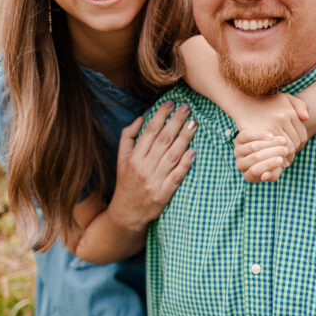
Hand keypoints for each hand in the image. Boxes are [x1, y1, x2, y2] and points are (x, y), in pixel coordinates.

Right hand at [105, 101, 196, 231]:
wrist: (127, 213)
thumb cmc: (126, 182)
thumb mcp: (121, 159)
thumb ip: (128, 137)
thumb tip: (141, 118)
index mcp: (134, 157)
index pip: (150, 131)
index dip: (161, 115)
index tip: (171, 103)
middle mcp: (144, 167)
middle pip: (163, 140)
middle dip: (176, 121)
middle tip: (187, 107)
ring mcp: (155, 180)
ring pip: (172, 155)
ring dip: (184, 138)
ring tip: (194, 124)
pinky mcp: (164, 193)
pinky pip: (177, 176)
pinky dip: (185, 164)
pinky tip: (193, 151)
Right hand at [231, 93, 308, 157]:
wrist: (244, 102)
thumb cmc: (267, 101)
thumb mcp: (285, 98)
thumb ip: (299, 105)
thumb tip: (306, 118)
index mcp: (289, 112)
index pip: (302, 136)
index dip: (299, 145)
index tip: (293, 148)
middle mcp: (282, 118)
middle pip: (294, 143)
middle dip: (292, 151)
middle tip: (287, 155)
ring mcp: (271, 126)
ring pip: (285, 148)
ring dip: (284, 155)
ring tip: (280, 157)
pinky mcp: (260, 133)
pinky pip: (272, 149)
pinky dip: (274, 155)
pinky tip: (272, 156)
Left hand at [234, 132, 291, 182]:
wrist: (269, 147)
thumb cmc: (275, 161)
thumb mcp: (277, 169)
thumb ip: (273, 174)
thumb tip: (264, 176)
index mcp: (249, 176)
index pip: (255, 171)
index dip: (268, 165)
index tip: (281, 160)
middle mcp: (240, 165)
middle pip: (255, 158)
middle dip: (272, 153)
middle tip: (285, 150)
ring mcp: (238, 152)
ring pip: (253, 147)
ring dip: (270, 143)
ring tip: (283, 141)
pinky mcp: (239, 139)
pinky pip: (248, 136)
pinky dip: (261, 135)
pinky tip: (271, 135)